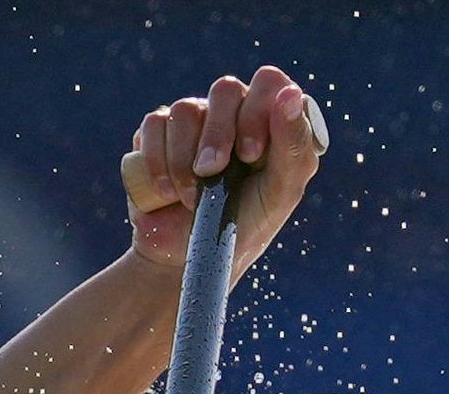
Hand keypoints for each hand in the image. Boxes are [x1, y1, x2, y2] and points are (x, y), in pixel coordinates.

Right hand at [121, 67, 328, 279]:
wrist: (187, 257)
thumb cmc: (243, 224)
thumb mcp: (279, 194)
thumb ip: (294, 146)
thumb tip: (291, 94)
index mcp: (269, 120)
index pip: (269, 82)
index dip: (259, 110)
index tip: (250, 154)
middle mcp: (233, 112)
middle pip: (225, 90)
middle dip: (218, 135)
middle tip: (213, 173)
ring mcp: (194, 119)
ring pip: (186, 109)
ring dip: (186, 160)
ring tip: (193, 199)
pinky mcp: (158, 131)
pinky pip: (154, 125)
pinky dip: (159, 163)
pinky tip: (167, 193)